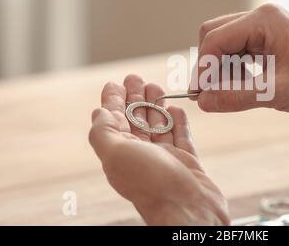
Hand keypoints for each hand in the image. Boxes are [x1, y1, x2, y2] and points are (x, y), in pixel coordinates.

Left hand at [89, 75, 228, 224]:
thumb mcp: (117, 155)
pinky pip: (181, 137)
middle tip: (137, 78)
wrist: (189, 210)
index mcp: (121, 154)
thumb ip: (104, 133)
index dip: (112, 101)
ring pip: (159, 126)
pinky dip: (178, 122)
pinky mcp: (187, 162)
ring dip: (156, 105)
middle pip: (137, 120)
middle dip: (135, 98)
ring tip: (157, 87)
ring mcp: (166, 159)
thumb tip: (99, 113)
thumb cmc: (152, 184)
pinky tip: (176, 109)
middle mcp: (142, 156)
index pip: (114, 121)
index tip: (115, 83)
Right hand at [194, 3, 288, 112]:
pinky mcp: (273, 40)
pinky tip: (244, 87)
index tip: (197, 95)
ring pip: (228, 44)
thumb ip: (235, 97)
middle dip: (210, 65)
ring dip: (223, 69)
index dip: (202, 69)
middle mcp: (263, 18)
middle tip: (209, 94)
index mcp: (263, 20)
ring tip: (229, 94)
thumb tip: (202, 102)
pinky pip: (243, 51)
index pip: (214, 40)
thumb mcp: (275, 92)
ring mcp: (269, 28)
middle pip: (216, 35)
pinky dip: (236, 69)